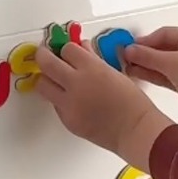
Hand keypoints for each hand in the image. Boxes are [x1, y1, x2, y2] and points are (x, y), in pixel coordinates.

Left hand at [34, 42, 173, 172]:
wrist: (135, 130)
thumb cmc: (132, 102)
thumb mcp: (115, 73)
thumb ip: (94, 59)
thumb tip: (82, 49)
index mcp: (91, 68)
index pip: (67, 49)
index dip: (67, 48)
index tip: (67, 50)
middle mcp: (75, 84)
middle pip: (46, 62)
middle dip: (44, 54)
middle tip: (45, 54)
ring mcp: (68, 104)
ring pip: (42, 84)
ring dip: (46, 77)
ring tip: (54, 78)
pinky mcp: (67, 120)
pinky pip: (55, 104)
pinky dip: (58, 98)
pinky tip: (70, 98)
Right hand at [125, 27, 177, 130]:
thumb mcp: (171, 62)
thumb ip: (148, 56)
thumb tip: (130, 50)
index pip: (166, 34)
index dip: (147, 39)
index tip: (131, 46)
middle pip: (164, 49)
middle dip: (145, 53)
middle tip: (127, 56)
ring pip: (164, 64)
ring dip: (147, 65)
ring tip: (128, 66)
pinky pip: (166, 76)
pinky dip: (153, 75)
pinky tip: (138, 75)